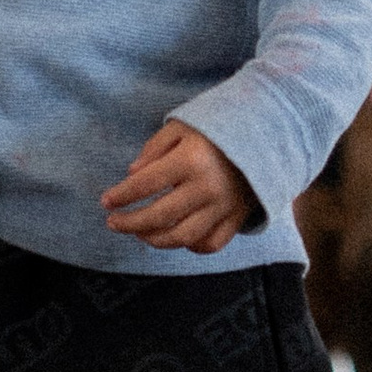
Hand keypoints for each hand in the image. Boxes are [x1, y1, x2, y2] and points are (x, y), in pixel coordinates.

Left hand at [100, 121, 256, 255]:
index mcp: (190, 160)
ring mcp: (224, 207)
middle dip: (130, 223)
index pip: (145, 184)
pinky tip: (175, 237)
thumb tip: (131, 174)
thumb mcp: (181, 125)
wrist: (266, 132)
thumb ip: (154, 148)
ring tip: (139, 233)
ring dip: (154, 240)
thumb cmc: (217, 126)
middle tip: (113, 223)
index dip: (122, 196)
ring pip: (182, 237)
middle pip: (160, 216)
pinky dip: (190, 246)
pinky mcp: (237, 218)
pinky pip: (210, 243)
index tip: (105, 202)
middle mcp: (207, 188)